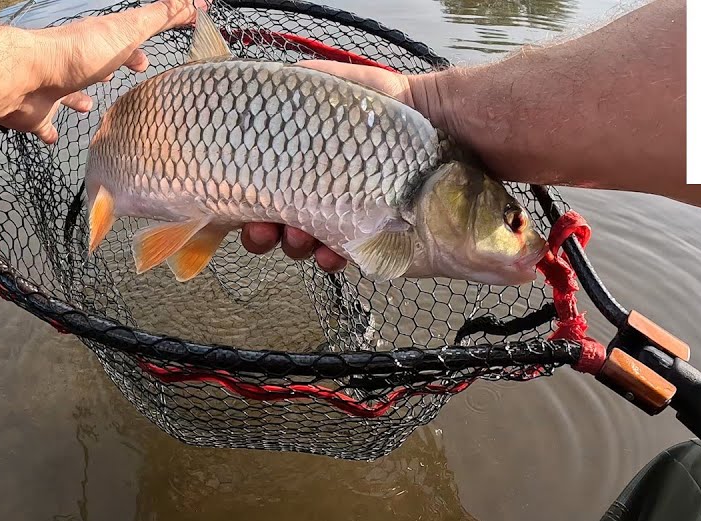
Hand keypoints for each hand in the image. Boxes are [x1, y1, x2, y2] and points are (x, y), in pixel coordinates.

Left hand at [0, 0, 197, 142]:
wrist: (27, 77)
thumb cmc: (78, 54)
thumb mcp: (127, 31)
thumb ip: (158, 17)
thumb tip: (194, 2)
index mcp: (97, 41)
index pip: (124, 39)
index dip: (139, 45)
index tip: (147, 60)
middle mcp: (75, 62)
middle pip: (97, 63)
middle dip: (112, 68)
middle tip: (128, 75)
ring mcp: (54, 87)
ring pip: (70, 91)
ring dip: (80, 97)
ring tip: (91, 106)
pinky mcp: (38, 112)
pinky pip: (45, 122)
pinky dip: (50, 129)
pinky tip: (55, 137)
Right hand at [240, 60, 423, 272]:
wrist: (457, 131)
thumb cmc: (403, 107)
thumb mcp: (351, 86)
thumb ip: (311, 83)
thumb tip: (280, 81)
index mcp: (309, 161)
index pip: (265, 186)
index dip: (247, 202)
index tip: (242, 208)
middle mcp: (325, 189)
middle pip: (278, 219)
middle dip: (265, 231)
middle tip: (265, 230)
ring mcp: (350, 216)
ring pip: (306, 242)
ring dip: (294, 246)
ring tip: (300, 240)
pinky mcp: (377, 238)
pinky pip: (346, 256)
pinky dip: (331, 258)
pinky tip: (330, 254)